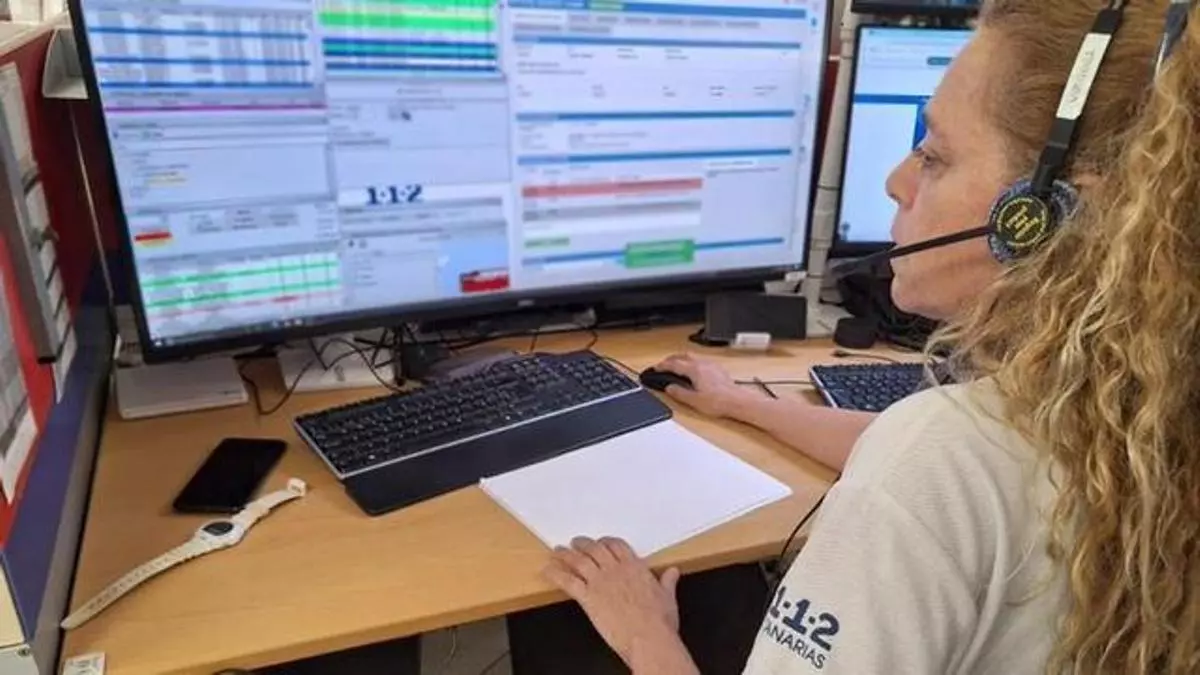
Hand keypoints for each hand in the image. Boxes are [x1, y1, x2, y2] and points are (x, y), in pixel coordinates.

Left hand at [542, 537, 684, 667]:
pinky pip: (568, 581)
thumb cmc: (659, 621)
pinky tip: (547, 570)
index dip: (605, 542)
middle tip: (575, 542)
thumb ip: (668, 582)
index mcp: (635, 568)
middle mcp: (615, 570)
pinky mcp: (588, 597)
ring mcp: (600, 582)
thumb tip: (673, 572)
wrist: (648, 637)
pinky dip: (556, 574)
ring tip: (557, 551)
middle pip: (594, 549)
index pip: (616, 546)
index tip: (600, 542)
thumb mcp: (668, 597)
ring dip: (566, 554)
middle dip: (582, 544)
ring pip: (579, 561)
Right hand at [655, 353, 763, 418]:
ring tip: (677, 365)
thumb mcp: (694, 401)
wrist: (738, 402)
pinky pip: (701, 360)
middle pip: (683, 355)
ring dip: (682, 359)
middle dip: (671, 359)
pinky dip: (692, 362)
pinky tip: (694, 369)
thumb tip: (669, 388)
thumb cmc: (719, 402)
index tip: (656, 367)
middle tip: (663, 364)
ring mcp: (712, 365)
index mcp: (694, 370)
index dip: (662, 365)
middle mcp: (703, 364)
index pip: (674, 364)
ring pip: (693, 356)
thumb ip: (679, 393)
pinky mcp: (718, 369)